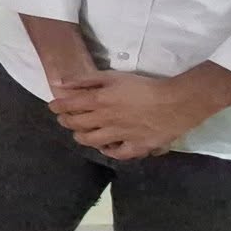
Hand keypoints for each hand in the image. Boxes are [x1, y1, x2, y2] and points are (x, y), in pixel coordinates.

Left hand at [50, 71, 205, 159]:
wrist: (176, 102)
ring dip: (81, 137)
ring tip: (81, 133)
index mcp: (99, 101)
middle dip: (66, 121)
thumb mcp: (113, 76)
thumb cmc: (144, 86)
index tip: (53, 107)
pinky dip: (108, 151)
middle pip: (76, 125)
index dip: (57, 107)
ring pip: (91, 141)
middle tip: (65, 119)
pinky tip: (106, 147)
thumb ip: (86, 79)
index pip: (68, 106)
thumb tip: (61, 83)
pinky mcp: (136, 147)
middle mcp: (105, 121)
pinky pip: (117, 154)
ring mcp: (120, 136)